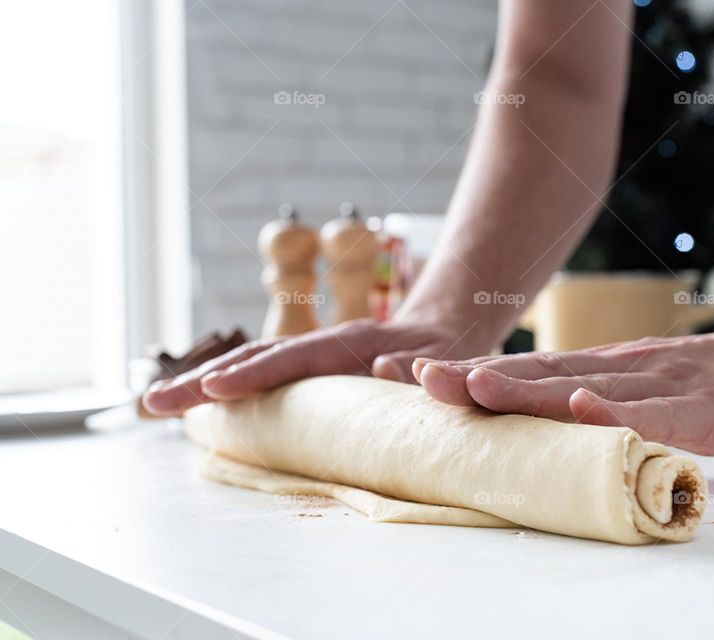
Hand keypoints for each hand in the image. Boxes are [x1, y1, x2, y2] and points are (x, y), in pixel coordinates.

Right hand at [142, 319, 483, 416]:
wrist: (445, 327)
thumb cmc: (447, 351)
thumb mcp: (447, 360)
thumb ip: (420, 366)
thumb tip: (386, 367)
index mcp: (352, 342)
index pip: (294, 358)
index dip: (253, 375)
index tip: (211, 391)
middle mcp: (324, 345)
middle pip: (255, 359)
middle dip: (202, 381)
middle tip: (151, 405)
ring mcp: (312, 354)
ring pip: (250, 367)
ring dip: (202, 385)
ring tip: (156, 406)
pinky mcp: (308, 368)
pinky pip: (261, 376)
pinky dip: (226, 388)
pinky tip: (197, 405)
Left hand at [413, 322, 713, 459]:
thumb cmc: (713, 386)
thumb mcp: (642, 392)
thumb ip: (599, 402)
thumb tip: (546, 418)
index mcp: (601, 371)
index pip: (526, 375)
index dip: (471, 376)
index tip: (413, 379)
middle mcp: (617, 370)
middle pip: (538, 376)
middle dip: (474, 379)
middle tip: (415, 378)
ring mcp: (656, 384)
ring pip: (582, 387)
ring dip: (526, 387)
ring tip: (475, 385)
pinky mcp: (697, 407)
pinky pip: (652, 411)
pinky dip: (615, 410)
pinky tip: (582, 407)